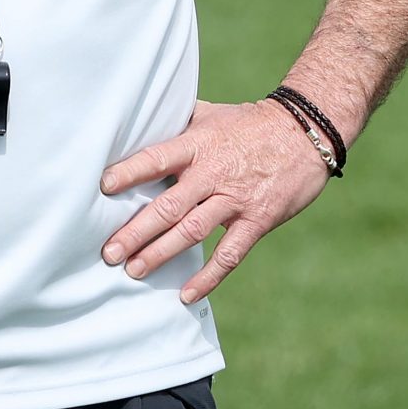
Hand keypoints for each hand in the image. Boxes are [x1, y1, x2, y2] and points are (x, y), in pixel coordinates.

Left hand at [99, 99, 330, 303]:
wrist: (305, 131)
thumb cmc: (249, 123)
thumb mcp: (210, 114)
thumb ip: (177, 124)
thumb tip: (140, 123)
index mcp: (197, 145)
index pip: (157, 158)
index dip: (130, 172)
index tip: (103, 187)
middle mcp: (212, 173)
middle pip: (168, 205)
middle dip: (136, 231)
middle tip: (109, 252)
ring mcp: (235, 199)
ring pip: (192, 231)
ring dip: (161, 253)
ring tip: (134, 271)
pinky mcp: (257, 220)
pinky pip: (229, 254)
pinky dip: (208, 277)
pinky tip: (186, 294)